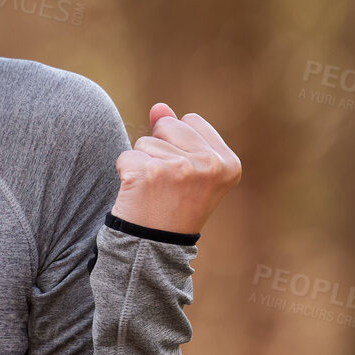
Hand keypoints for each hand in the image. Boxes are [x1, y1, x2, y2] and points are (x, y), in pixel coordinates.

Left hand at [111, 103, 240, 234]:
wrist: (154, 248)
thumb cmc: (174, 207)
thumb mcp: (189, 169)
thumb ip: (177, 132)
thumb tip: (159, 106)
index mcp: (228, 163)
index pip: (191, 120)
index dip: (179, 143)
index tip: (183, 175)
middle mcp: (209, 165)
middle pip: (167, 124)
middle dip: (159, 147)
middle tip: (166, 184)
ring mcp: (179, 169)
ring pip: (144, 140)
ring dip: (142, 162)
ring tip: (153, 191)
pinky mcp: (149, 174)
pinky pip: (126, 155)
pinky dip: (126, 173)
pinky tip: (138, 195)